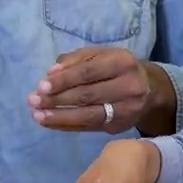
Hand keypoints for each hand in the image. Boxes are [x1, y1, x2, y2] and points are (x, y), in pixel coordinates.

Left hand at [29, 48, 166, 133]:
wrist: (150, 89)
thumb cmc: (118, 68)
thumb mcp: (101, 55)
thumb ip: (76, 60)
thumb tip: (51, 73)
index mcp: (123, 63)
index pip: (88, 72)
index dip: (64, 80)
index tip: (41, 86)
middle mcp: (130, 86)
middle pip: (88, 95)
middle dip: (57, 99)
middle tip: (33, 101)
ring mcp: (127, 109)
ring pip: (89, 116)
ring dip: (60, 117)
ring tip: (38, 115)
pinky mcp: (120, 126)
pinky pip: (90, 128)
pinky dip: (67, 126)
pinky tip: (51, 122)